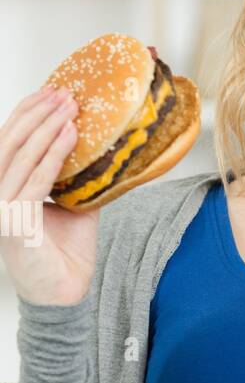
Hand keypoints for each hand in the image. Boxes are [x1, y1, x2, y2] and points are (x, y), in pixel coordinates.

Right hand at [0, 85, 99, 305]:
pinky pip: (36, 180)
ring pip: (22, 156)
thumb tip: (97, 146)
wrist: (64, 291)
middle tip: (64, 94)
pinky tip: (70, 137)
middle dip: (38, 113)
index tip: (50, 91)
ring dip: (47, 128)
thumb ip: (74, 177)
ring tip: (70, 109)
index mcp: (2, 186)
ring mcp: (1, 207)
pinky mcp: (15, 221)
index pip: (8, 140)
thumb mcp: (72, 203)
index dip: (27, 113)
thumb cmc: (64, 250)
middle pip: (11, 141)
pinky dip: (54, 155)